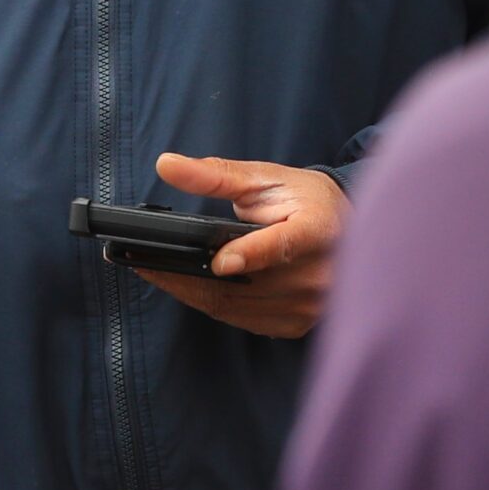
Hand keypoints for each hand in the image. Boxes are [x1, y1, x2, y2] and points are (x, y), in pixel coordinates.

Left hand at [129, 152, 348, 339]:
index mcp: (318, 229)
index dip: (251, 255)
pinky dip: (211, 304)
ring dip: (191, 292)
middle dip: (190, 276)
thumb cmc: (304, 198)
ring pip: (237, 307)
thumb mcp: (264, 177)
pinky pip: (242, 319)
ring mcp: (310, 305)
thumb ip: (216, 174)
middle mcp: (320, 274)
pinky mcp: (296, 324)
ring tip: (153, 272)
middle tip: (143, 261)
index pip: (284, 245)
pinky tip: (187, 286)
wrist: (346, 230)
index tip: (219, 261)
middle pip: (247, 284)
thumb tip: (167, 164)